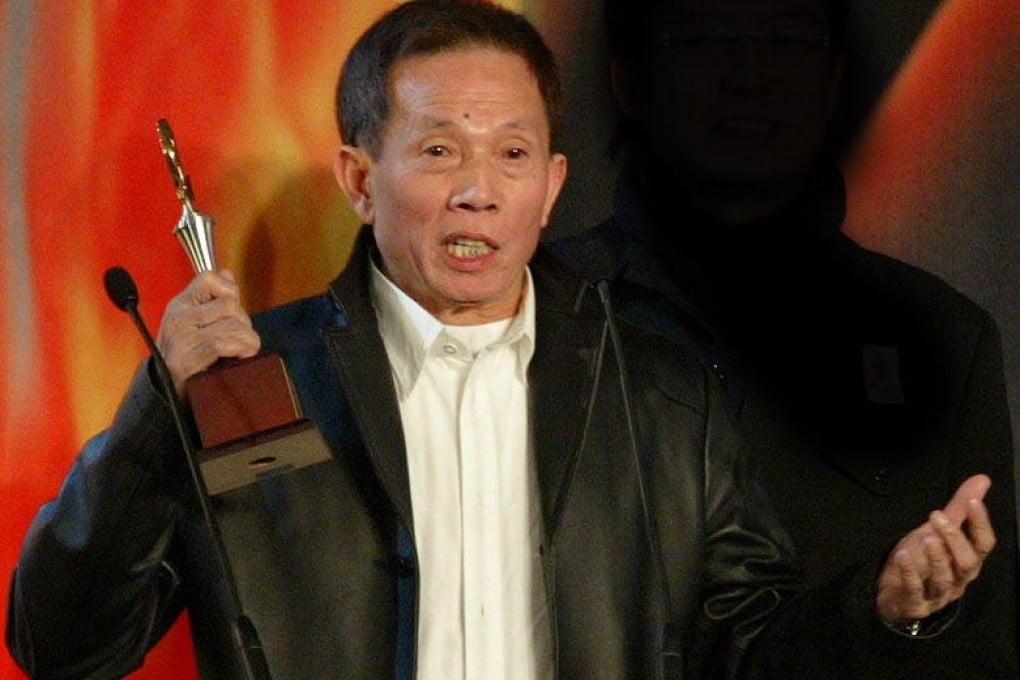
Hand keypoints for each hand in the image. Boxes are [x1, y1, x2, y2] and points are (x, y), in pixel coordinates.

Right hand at [155, 269, 260, 395]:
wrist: (165, 390)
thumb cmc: (188, 354)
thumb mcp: (195, 322)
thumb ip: (212, 297)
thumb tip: (227, 273)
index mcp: (180, 304)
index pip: (208, 278)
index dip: (230, 290)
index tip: (235, 310)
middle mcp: (178, 317)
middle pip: (229, 304)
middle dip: (245, 322)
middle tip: (242, 337)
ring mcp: (181, 338)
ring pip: (231, 325)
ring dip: (248, 339)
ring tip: (245, 349)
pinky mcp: (186, 359)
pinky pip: (222, 344)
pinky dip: (240, 349)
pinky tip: (242, 355)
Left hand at [874, 474, 994, 626]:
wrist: (894, 591)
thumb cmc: (922, 558)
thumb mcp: (937, 531)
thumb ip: (958, 508)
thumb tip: (982, 480)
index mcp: (967, 560)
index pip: (984, 545)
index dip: (981, 524)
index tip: (973, 501)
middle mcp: (958, 579)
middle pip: (968, 563)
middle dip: (955, 539)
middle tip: (937, 517)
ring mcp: (938, 595)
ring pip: (944, 580)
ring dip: (936, 557)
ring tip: (925, 538)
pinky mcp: (915, 604)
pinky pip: (915, 591)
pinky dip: (910, 573)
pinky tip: (903, 556)